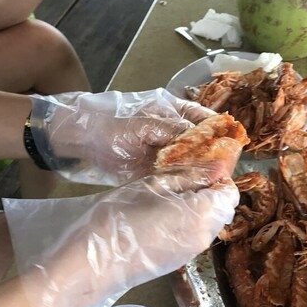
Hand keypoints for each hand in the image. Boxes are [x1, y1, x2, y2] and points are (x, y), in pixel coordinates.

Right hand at [4, 170, 238, 306]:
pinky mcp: (178, 262)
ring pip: (208, 223)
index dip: (217, 177)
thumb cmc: (119, 216)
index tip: (195, 168)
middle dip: (208, 192)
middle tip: (178, 179)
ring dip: (197, 207)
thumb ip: (190, 175)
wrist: (93, 262)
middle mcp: (205, 237)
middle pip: (222, 209)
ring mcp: (192, 253)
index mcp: (204, 215)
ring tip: (165, 195)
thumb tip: (218, 167)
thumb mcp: (153, 184)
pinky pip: (193, 236)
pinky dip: (186, 222)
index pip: (230, 192)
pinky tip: (159, 215)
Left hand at [29, 89, 216, 185]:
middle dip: (213, 159)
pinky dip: (183, 186)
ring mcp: (164, 153)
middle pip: (202, 145)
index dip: (221, 133)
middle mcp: (173, 132)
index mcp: (174, 111)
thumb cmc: (107, 123)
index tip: (232, 149)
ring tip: (213, 187)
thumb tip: (202, 139)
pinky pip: (174, 179)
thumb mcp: (141, 125)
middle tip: (224, 174)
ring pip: (190, 164)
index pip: (207, 120)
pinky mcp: (153, 171)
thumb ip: (171, 131)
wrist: (74, 139)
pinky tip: (192, 194)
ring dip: (200, 175)